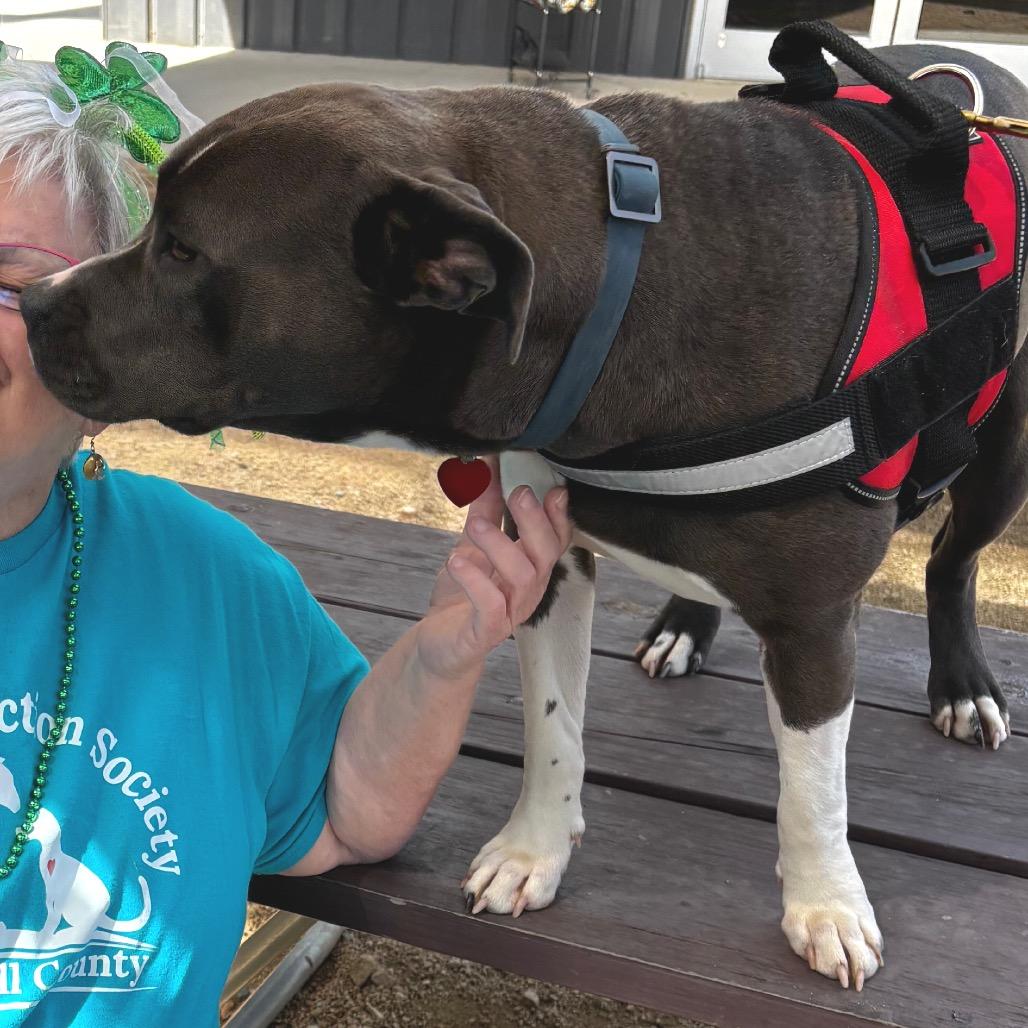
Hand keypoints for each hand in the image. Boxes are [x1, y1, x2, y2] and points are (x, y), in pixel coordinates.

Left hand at [415, 458, 571, 679]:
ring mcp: (510, 613)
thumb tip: (487, 465)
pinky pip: (491, 609)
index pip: (556, 539)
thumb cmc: (463, 597)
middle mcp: (527, 590)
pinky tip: (456, 562)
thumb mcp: (472, 546)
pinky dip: (476, 583)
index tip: (552, 486)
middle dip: (535, 521)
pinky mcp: (485, 633)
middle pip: (547, 554)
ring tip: (476, 526)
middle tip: (519, 492)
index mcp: (530, 566)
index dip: (558, 514)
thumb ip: (484, 510)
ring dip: (500, 546)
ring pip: (523, 577)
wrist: (438, 646)